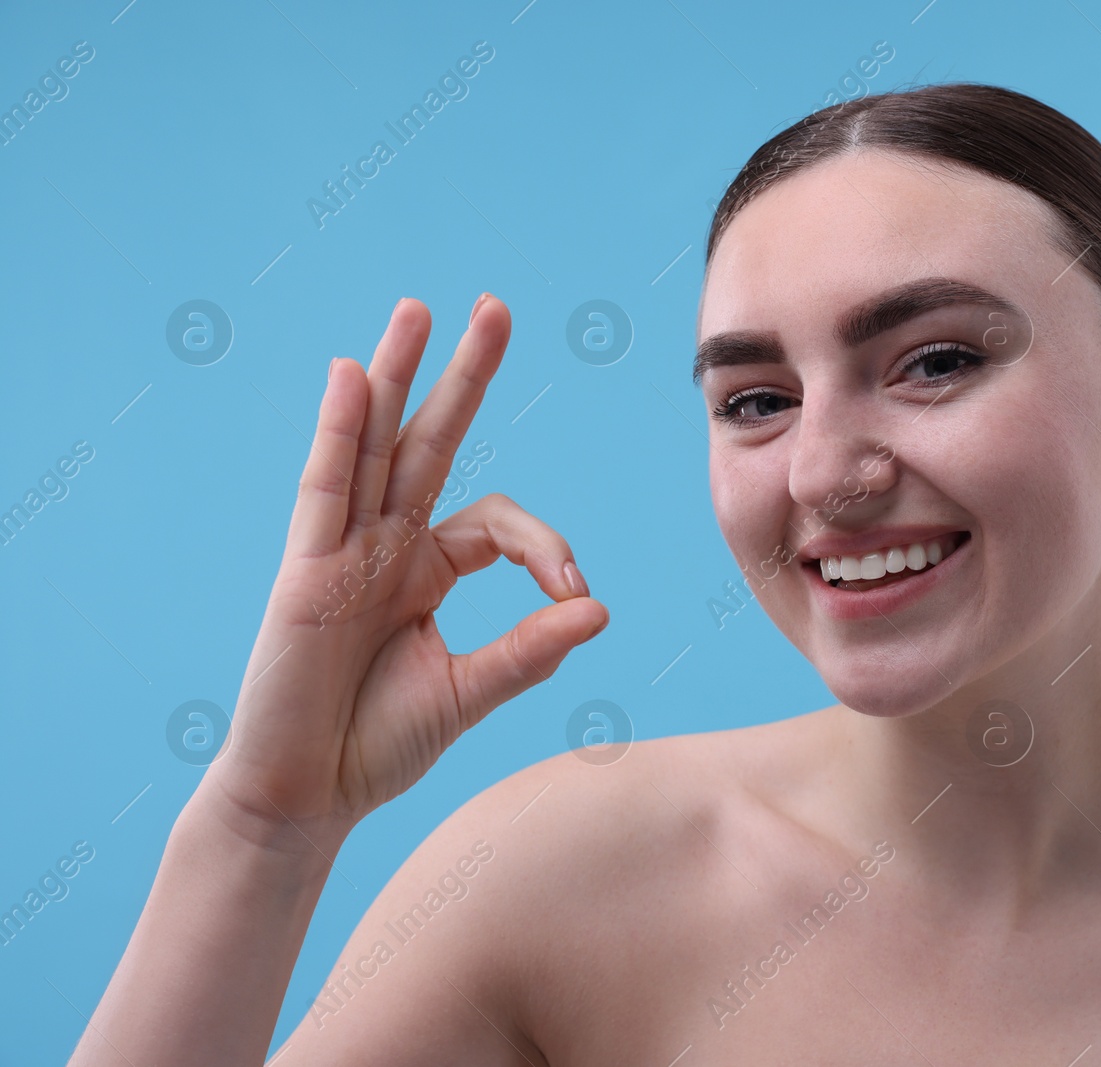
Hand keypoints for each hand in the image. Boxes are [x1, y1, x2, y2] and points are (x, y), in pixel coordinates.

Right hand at [201, 294, 606, 841]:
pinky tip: (349, 376)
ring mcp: (342, 551)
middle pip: (428, 444)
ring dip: (395, 376)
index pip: (496, 522)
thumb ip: (529, 650)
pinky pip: (322, 489)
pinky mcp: (303, 571)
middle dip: (462, 378)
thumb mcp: (469, 692)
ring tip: (418, 310)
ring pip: (371, 446)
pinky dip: (335, 433)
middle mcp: (385, 546)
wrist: (305, 796)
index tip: (573, 591)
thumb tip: (599, 609)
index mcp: (427, 570)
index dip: (544, 543)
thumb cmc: (377, 745)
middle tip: (495, 308)